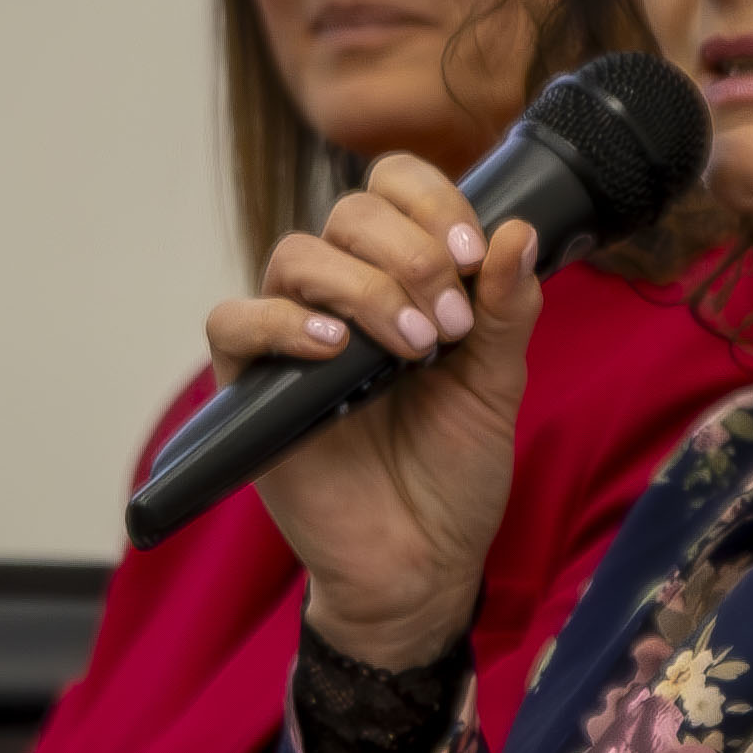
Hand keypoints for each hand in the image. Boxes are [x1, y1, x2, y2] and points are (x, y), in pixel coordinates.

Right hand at [199, 153, 537, 668]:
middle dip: (410, 254)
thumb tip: (518, 230)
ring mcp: (292, 338)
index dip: (431, 200)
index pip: (393, 186)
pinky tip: (334, 350)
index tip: (472, 254)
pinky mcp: (250, 388)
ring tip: (412, 347)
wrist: (422, 566)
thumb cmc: (454, 473)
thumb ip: (506, 309)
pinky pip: (234, 322)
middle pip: (349, 213)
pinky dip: (280, 323)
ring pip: (296, 255)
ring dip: (362, 288)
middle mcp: (341, 295)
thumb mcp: (497, 386)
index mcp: (401, 278)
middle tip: (450, 326)